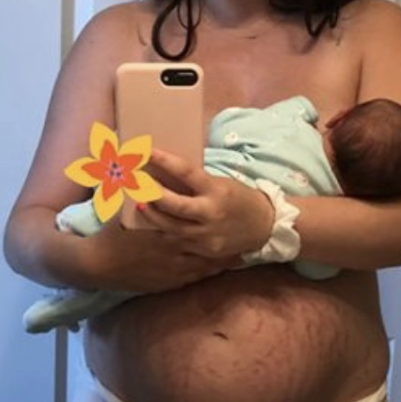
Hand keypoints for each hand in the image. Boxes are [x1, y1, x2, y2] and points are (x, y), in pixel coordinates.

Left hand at [132, 151, 274, 263]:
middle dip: (153, 194)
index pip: (186, 172)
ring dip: (153, 215)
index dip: (165, 161)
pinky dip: (166, 232)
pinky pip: (180, 242)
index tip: (148, 151)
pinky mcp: (205, 250)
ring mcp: (207, 235)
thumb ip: (196, 183)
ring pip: (172, 227)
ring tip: (141, 204)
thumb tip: (164, 172)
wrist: (263, 226)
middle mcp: (211, 213)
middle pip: (175, 205)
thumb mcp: (220, 184)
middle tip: (137, 185)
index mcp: (216, 190)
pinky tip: (156, 225)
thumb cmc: (239, 198)